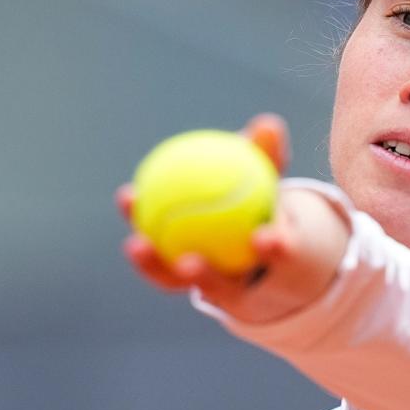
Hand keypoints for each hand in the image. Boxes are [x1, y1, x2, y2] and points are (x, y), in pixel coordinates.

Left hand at [118, 114, 348, 322]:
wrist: (248, 234)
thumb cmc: (262, 198)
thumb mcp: (267, 174)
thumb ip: (269, 153)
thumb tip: (267, 123)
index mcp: (278, 257)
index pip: (281, 255)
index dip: (275, 249)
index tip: (264, 239)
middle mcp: (243, 280)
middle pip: (222, 287)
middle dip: (204, 278)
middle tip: (188, 262)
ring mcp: (209, 285)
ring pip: (181, 282)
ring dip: (156, 266)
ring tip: (135, 243)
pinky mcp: (179, 279)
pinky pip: (158, 263)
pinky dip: (143, 240)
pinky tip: (128, 200)